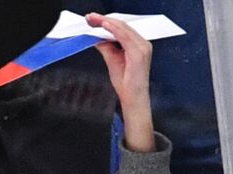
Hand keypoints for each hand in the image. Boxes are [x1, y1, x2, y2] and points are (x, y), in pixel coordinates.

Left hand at [87, 13, 154, 152]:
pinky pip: (124, 36)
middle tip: (90, 17)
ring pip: (123, 28)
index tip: (93, 19)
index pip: (122, 28)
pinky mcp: (139, 53)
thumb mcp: (112, 60)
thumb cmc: (126, 83)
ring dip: (106, 22)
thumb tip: (96, 36)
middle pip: (122, 25)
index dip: (106, 21)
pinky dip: (113, 29)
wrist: (133, 98)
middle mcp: (143, 44)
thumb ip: (106, 46)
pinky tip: (104, 25)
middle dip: (104, 19)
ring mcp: (142, 47)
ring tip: (94, 19)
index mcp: (138, 44)